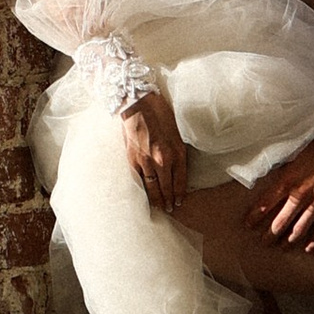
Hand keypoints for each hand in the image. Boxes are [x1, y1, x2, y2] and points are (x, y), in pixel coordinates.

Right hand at [122, 90, 186, 213]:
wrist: (139, 104)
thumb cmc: (160, 113)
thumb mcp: (177, 133)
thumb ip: (177, 151)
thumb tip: (177, 166)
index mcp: (176, 153)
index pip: (180, 181)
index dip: (179, 194)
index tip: (179, 202)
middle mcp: (162, 160)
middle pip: (166, 187)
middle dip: (169, 200)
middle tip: (170, 209)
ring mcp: (146, 161)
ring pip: (152, 187)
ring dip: (156, 199)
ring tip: (158, 207)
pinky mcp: (133, 159)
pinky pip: (139, 179)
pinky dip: (142, 189)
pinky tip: (143, 195)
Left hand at [248, 131, 313, 253]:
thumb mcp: (294, 153)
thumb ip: (283, 168)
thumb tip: (268, 172)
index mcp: (287, 181)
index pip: (266, 202)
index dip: (255, 215)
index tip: (248, 224)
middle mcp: (300, 196)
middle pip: (282, 221)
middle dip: (271, 234)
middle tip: (264, 243)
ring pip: (300, 228)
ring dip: (290, 240)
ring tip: (282, 248)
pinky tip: (309, 249)